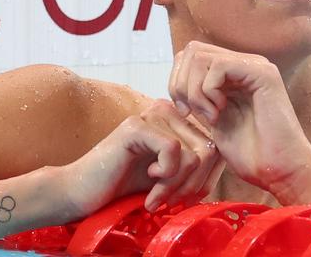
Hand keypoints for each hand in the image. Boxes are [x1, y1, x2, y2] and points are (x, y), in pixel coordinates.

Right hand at [61, 100, 223, 215]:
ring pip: (194, 154)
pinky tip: (148, 181)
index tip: (184, 196)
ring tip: (156, 196)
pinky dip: (165, 177)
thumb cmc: (126, 186)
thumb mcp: (172, 176)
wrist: (81, 193)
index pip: (215, 146)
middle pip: (209, 150)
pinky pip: (174, 152)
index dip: (207, 178)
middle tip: (169, 200)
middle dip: (193, 184)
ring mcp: (152, 114)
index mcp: (177, 120)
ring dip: (177, 185)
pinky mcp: (137, 126)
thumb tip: (228, 163)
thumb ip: (198, 166)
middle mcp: (167, 110)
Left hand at [168, 41, 310, 204]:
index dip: (177, 81)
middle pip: (193, 51)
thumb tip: (177, 82)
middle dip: (181, 83)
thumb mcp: (214, 120)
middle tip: (192, 113)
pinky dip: (208, 91)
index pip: (190, 56)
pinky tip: (219, 113)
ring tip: (210, 116)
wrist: (279, 171)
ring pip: (201, 56)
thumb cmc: (251, 154)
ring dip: (195, 90)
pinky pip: (218, 66)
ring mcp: (255, 65)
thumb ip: (200, 97)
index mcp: (233, 73)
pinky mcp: (262, 72)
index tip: (185, 112)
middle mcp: (244, 63)